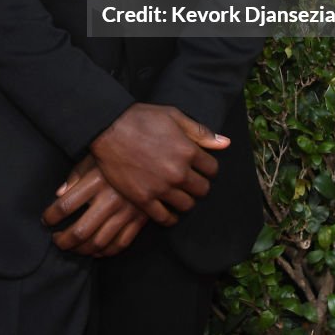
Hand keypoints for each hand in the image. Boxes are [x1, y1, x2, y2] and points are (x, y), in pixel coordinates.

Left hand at [42, 155, 147, 256]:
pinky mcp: (140, 219)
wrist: (154, 154)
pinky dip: (106, 252)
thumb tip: (58, 194)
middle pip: (81, 231)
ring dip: (82, 250)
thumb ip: (76, 175)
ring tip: (73, 247)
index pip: (65, 205)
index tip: (45, 220)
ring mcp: (126, 211)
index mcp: (96, 180)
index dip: (51, 216)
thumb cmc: (117, 154)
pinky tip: (96, 250)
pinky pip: (120, 244)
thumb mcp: (94, 156)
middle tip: (56, 240)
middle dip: (64, 241)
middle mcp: (110, 199)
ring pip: (99, 243)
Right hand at [89, 103, 229, 225]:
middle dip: (198, 185)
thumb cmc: (141, 118)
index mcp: (187, 150)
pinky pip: (165, 218)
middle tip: (189, 180)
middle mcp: (178, 172)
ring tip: (178, 193)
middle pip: (202, 190)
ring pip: (187, 206)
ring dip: (185, 200)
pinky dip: (170, 217)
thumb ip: (200, 131)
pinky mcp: (143, 199)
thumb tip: (225, 143)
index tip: (199, 167)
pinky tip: (167, 210)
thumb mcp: (173, 116)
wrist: (108, 128)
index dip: (207, 168)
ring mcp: (161, 188)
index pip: (212, 169)